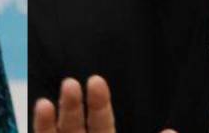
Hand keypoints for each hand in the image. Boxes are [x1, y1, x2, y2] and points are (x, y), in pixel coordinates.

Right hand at [33, 75, 175, 132]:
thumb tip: (169, 132)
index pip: (100, 121)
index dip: (98, 102)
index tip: (95, 81)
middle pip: (71, 126)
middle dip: (70, 105)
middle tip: (70, 84)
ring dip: (46, 122)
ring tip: (43, 104)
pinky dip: (39, 129)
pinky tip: (41, 112)